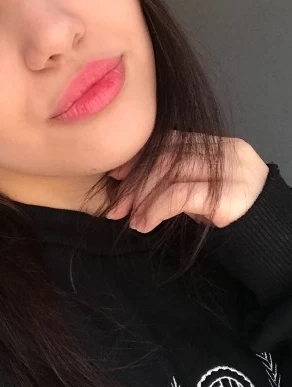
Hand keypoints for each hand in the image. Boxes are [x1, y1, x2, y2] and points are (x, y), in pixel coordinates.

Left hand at [106, 133, 269, 232]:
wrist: (269, 245)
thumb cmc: (233, 221)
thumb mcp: (203, 194)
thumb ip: (179, 180)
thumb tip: (133, 183)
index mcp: (222, 148)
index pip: (173, 141)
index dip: (141, 156)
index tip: (117, 173)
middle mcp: (229, 154)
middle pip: (169, 156)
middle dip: (136, 180)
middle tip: (116, 204)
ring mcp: (232, 172)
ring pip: (171, 172)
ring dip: (142, 196)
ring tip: (127, 216)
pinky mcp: (229, 196)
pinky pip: (180, 194)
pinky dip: (155, 208)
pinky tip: (144, 222)